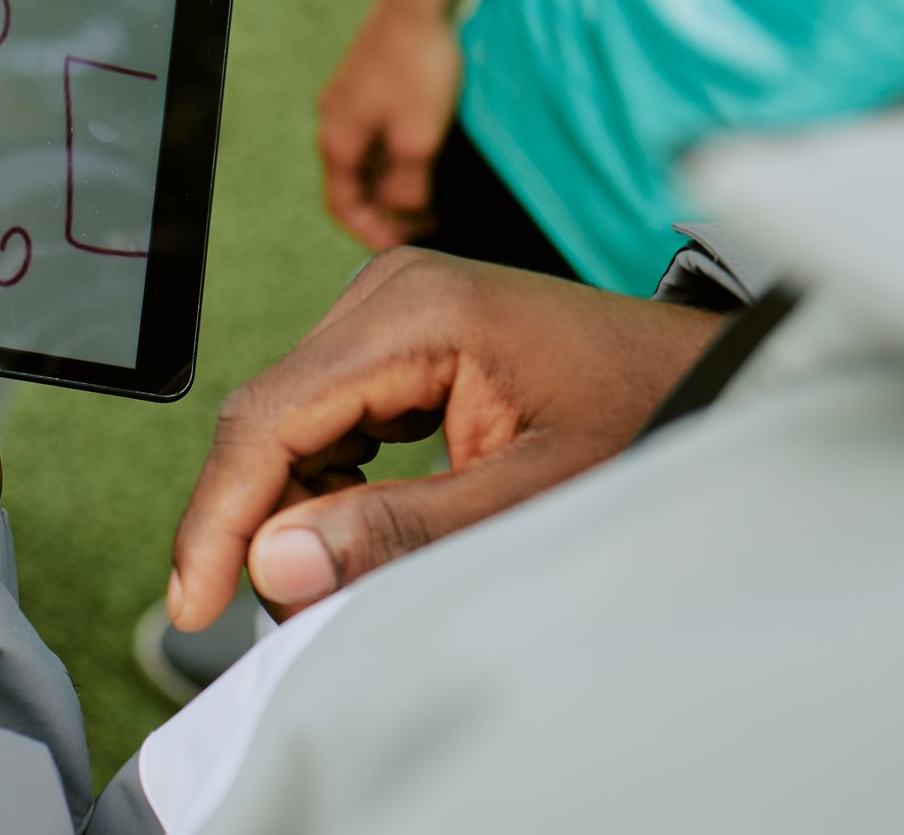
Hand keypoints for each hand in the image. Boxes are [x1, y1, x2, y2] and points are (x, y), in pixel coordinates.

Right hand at [166, 248, 721, 630]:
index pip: (271, 418)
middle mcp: (384, 291)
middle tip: (275, 612)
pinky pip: (325, 413)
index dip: (219, 517)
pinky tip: (359, 525)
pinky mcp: (396, 332)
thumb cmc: (644, 418)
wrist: (710, 372)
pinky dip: (326, 482)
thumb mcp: (530, 494)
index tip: (193, 602)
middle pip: (269, 418)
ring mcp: (387, 305)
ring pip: (290, 421)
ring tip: (337, 574)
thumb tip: (276, 566)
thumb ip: (400, 531)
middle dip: (257, 522)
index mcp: (413, 309)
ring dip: (293, 506)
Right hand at [317, 0, 464, 248]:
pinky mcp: (364, 84)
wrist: (418, 2)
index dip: (372, 233)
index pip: (343, 206)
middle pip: (352, 185)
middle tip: (427, 225)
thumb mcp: (418, 141)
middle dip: (386, 211)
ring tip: (431, 197)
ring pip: (365, 160)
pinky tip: (424, 156)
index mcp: (337, 141)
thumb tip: (402, 215)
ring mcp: (346, 102)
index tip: (407, 247)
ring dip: (392, 185)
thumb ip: (406, 188)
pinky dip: (394, 157)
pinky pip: (373, 135)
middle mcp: (332, 123)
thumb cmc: (418, 69)